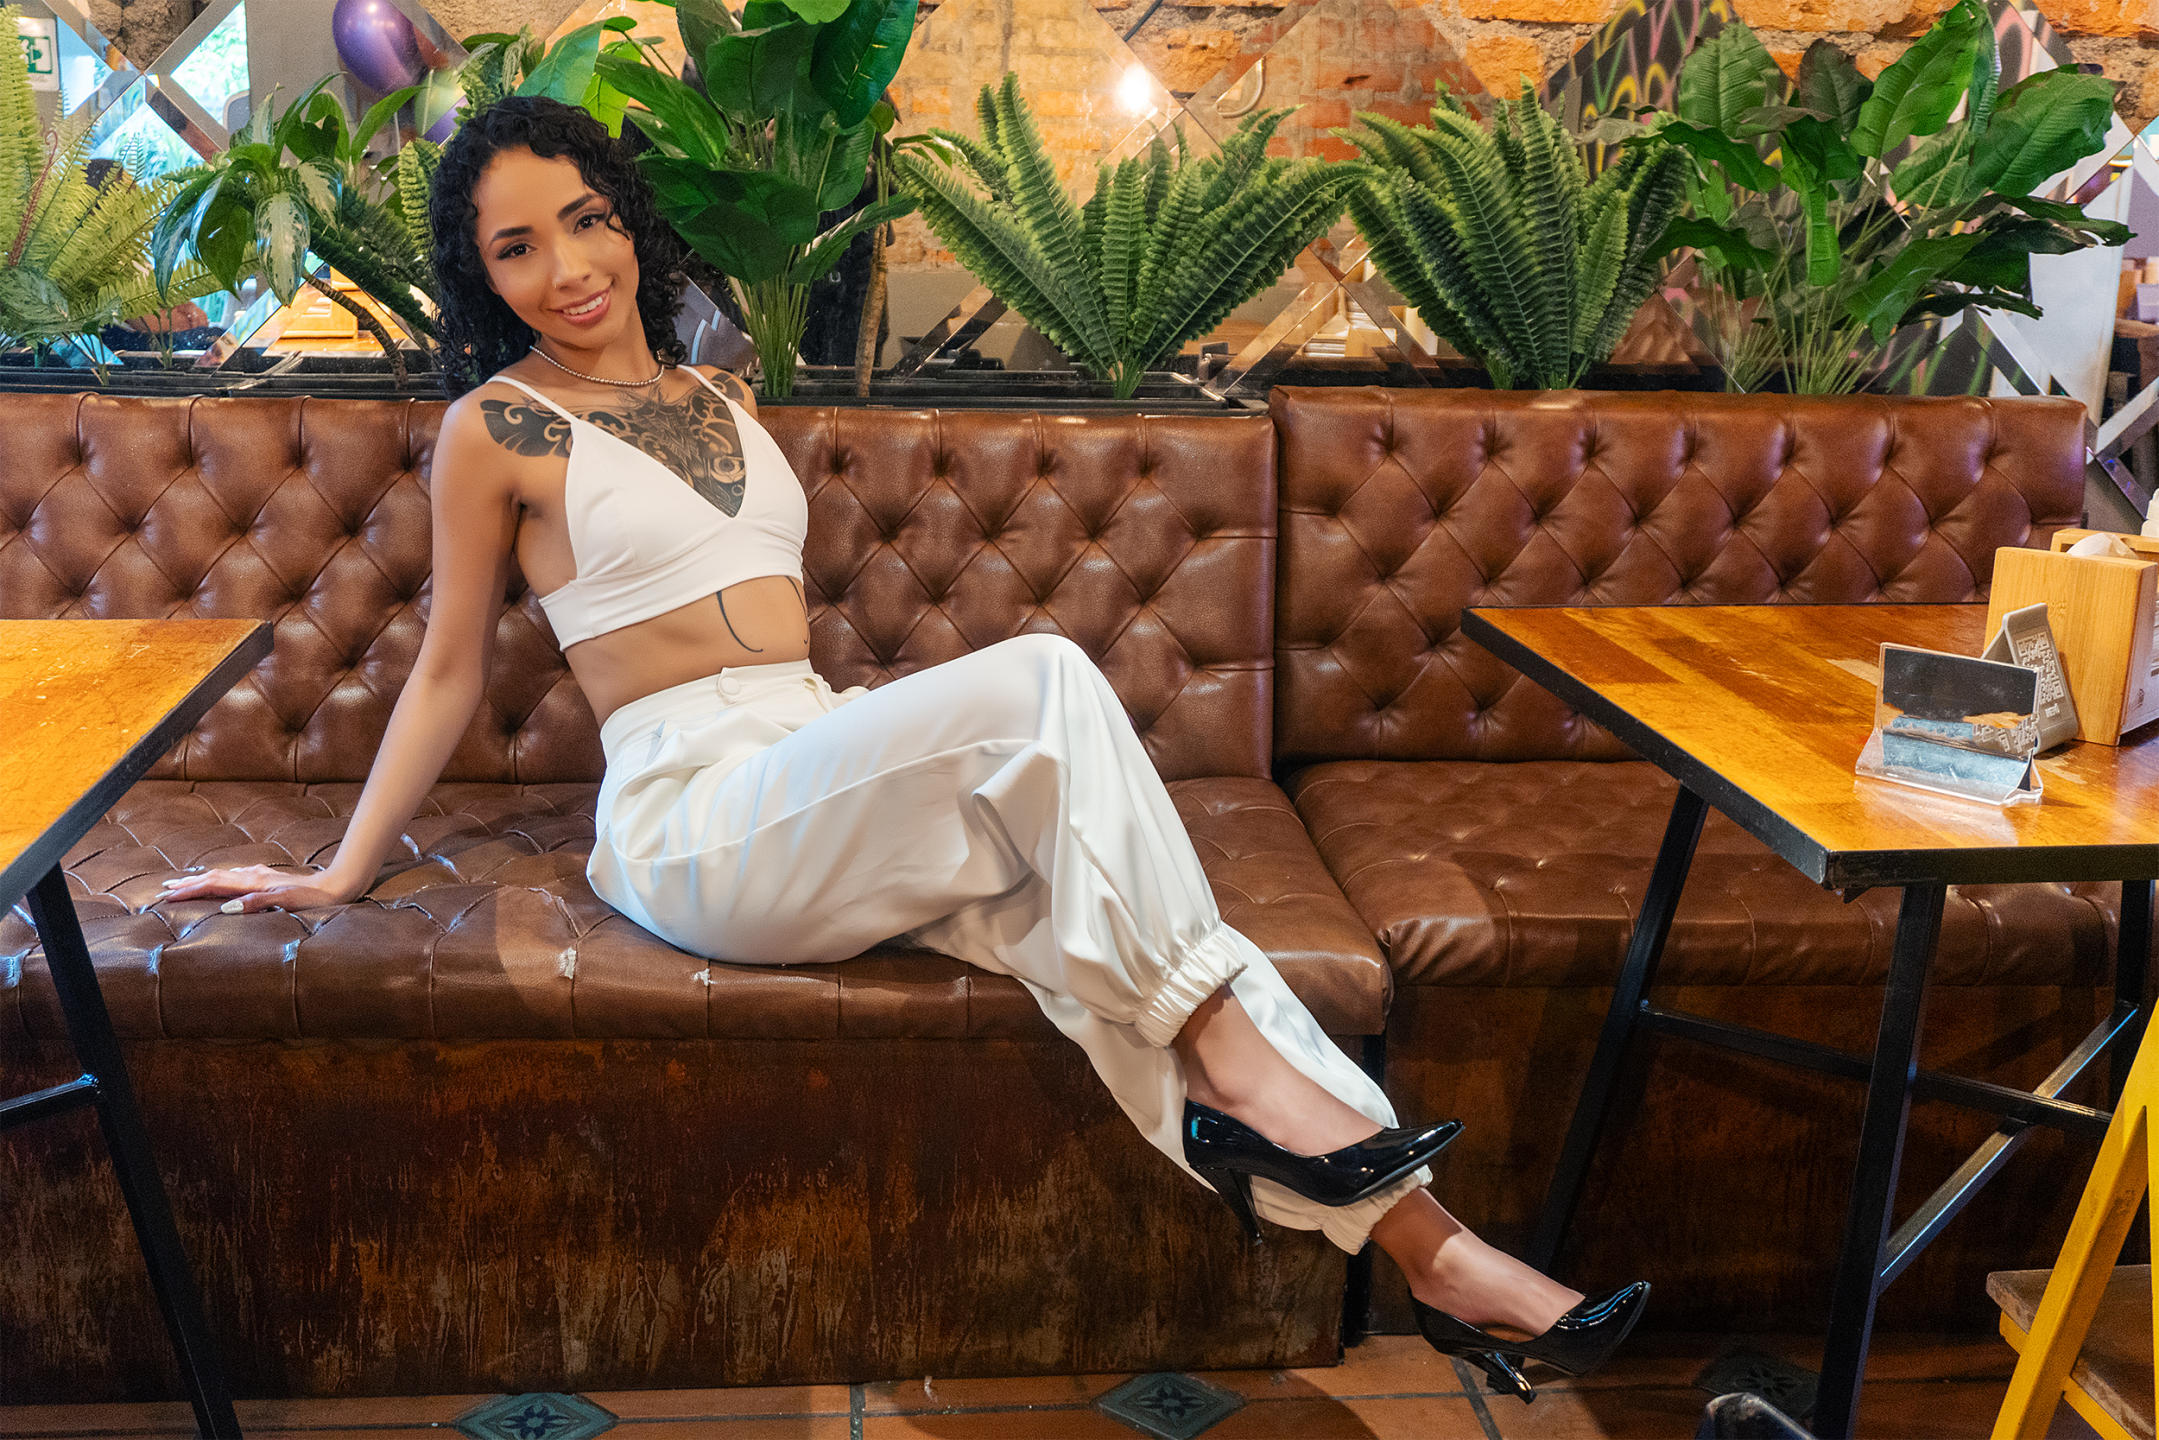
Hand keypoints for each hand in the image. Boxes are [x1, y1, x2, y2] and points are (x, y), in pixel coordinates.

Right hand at [155, 864, 359, 913]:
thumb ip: (257, 904)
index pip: (213, 885)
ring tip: (186, 882)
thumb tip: (227, 908)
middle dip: (189, 883)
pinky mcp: (270, 880)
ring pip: (224, 875)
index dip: (189, 890)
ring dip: (203, 879)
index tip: (166, 896)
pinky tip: (225, 879)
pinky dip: (222, 878)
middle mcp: (255, 877)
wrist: (338, 887)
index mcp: (253, 883)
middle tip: (165, 888)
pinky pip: (237, 877)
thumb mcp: (285, 902)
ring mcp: (262, 877)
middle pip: (214, 877)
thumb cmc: (314, 898)